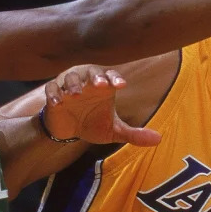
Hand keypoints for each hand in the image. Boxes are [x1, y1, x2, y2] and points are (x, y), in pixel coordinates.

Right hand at [42, 67, 161, 147]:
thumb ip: (134, 134)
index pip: (110, 77)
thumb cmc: (92, 123)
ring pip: (70, 78)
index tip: (122, 85)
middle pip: (91, 72)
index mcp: (103, 86)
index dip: (115, 79)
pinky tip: (57, 102)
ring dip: (73, 84)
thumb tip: (158, 139)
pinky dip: (53, 94)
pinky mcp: (54, 96)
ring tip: (76, 94)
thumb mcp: (113, 130)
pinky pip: (52, 89)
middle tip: (100, 84)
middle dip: (95, 77)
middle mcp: (87, 82)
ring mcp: (69, 87)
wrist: (68, 130)